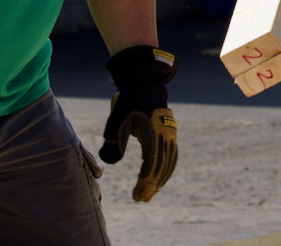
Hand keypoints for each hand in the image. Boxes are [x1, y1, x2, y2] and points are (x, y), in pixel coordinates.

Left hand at [98, 46, 178, 201]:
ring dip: (160, 180)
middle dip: (152, 185)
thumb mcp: (116, 116)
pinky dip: (165, 170)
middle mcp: (166, 133)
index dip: (145, 181)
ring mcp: (170, 133)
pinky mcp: (170, 133)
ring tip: (148, 194)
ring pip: (169, 163)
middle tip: (140, 199)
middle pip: (162, 166)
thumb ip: (113, 138)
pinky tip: (158, 180)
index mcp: (153, 130)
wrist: (143, 82)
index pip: (151, 163)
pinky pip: (171, 156)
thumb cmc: (128, 99)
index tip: (137, 195)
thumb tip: (109, 162)